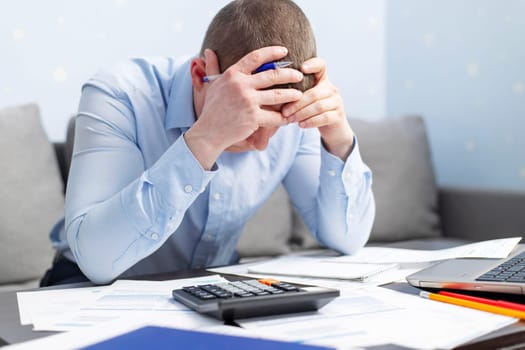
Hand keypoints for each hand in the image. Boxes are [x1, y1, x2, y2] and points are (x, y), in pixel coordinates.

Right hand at [186, 46, 303, 166]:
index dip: (272, 52)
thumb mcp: (211, 85)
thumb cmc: (212, 108)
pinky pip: (274, 116)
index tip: (284, 51)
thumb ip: (213, 67)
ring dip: (292, 95)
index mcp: (232, 74)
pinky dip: (283, 117)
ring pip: (278, 95)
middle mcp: (241, 85)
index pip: (256, 57)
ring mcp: (248, 101)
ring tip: (299, 95)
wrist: (209, 132)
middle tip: (299, 75)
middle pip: (273, 75)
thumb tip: (208, 51)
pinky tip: (289, 117)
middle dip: (289, 74)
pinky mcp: (253, 118)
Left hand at [281, 58, 354, 159]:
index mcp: (322, 80)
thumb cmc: (310, 111)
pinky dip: (310, 121)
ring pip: (318, 106)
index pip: (321, 65)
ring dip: (301, 113)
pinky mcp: (338, 116)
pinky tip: (301, 125)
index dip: (313, 64)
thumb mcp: (303, 99)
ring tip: (290, 119)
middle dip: (297, 103)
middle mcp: (331, 88)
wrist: (331, 129)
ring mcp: (336, 102)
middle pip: (314, 93)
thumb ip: (292, 92)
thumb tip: (269, 90)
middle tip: (284, 112)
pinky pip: (324, 117)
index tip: (302, 68)